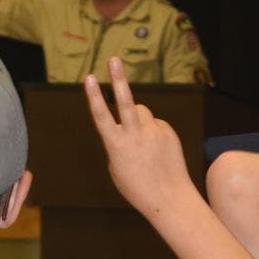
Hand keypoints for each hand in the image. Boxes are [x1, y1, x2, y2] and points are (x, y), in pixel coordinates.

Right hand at [84, 56, 193, 215]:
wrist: (169, 198)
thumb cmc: (137, 187)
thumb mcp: (117, 167)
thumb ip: (117, 142)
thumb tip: (126, 123)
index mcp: (116, 146)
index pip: (101, 116)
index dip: (94, 96)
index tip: (89, 77)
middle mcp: (135, 136)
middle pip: (125, 101)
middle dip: (118, 79)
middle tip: (114, 59)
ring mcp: (153, 133)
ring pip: (140, 111)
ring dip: (137, 118)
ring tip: (142, 141)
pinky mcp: (168, 132)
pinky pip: (155, 124)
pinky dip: (152, 132)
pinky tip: (156, 150)